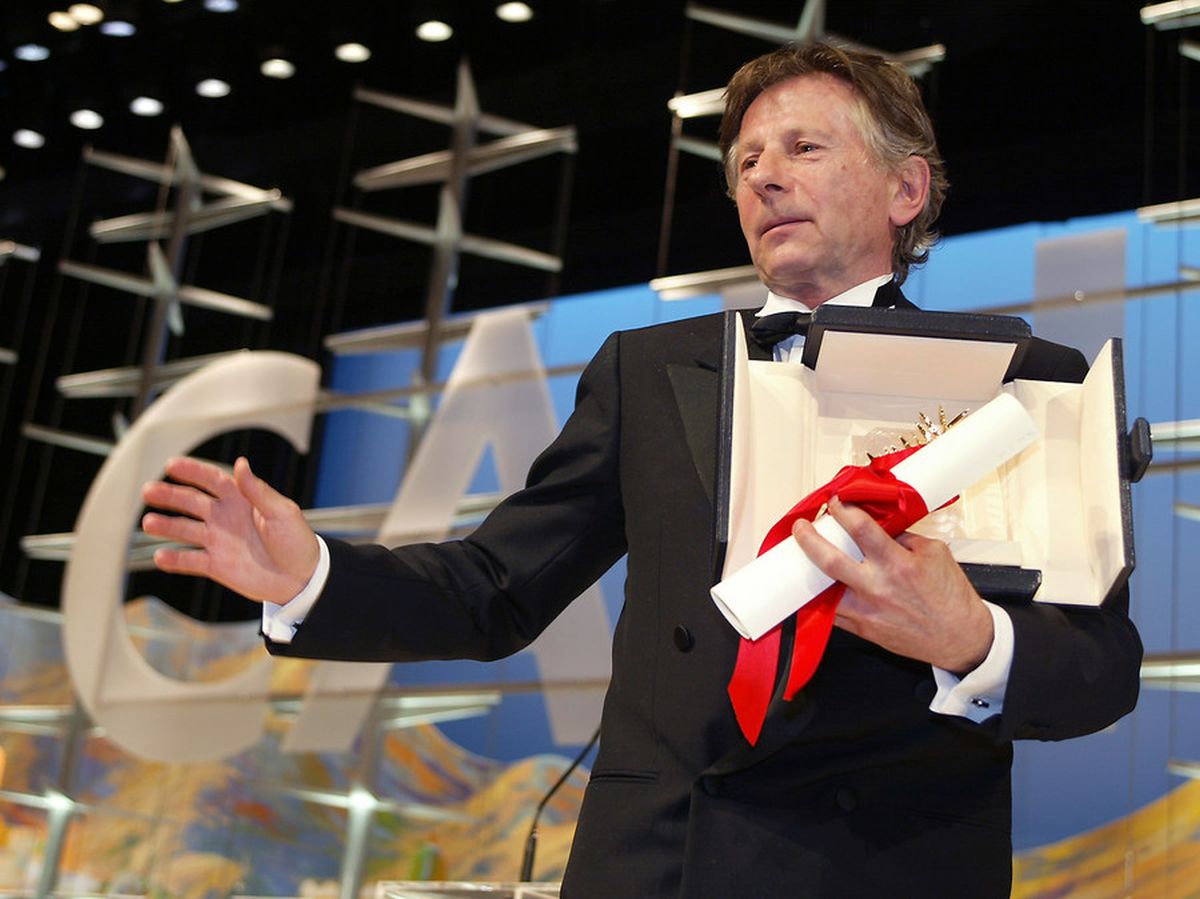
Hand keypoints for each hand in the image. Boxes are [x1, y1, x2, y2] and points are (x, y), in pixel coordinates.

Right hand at [141, 456, 319, 604]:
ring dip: (166, 525)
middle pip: (192, 502)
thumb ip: (259, 491)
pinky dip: (174, 559)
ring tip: (149, 523)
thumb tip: (242, 464)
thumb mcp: (283, 512)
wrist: (301, 578)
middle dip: (170, 496)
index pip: (213, 480)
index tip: (172, 465)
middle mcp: (225, 518)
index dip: (193, 472)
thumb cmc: (297, 542)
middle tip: (149, 491)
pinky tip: (160, 556)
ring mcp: (218, 541)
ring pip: (185, 530)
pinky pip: (189, 560)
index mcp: (242, 500)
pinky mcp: (215, 565)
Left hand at [791, 496, 993, 673]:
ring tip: (805, 557)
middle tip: (801, 528)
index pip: (860, 529)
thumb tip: (879, 525)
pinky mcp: (862, 630)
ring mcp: (866, 611)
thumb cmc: (950, 598)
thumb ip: (903, 537)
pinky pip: (832, 612)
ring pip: (824, 590)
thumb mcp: (935, 553)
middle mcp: (878, 588)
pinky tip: (820, 585)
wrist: (960, 638)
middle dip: (808, 539)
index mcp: (898, 564)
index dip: (843, 511)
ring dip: (811, 572)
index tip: (835, 503)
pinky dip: (823, 598)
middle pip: (829, 559)